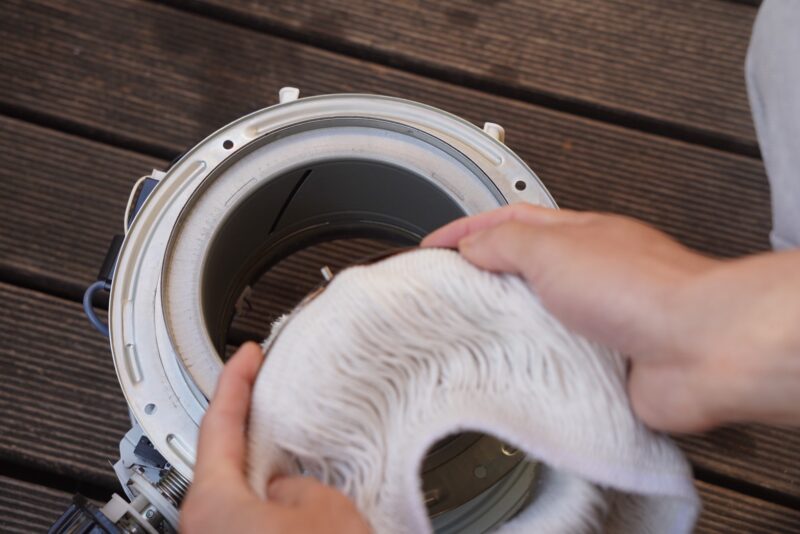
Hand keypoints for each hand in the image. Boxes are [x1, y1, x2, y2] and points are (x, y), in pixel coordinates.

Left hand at [181, 342, 370, 533]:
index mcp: (212, 502)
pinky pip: (259, 521)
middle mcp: (207, 526)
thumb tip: (291, 487)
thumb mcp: (324, 507)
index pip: (218, 422)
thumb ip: (299, 481)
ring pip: (247, 496)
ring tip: (305, 454)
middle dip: (255, 425)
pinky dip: (280, 503)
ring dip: (275, 471)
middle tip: (274, 397)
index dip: (235, 379)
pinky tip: (311, 502)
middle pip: (228, 460)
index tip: (248, 354)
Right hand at [423, 204, 799, 432]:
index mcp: (577, 236)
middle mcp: (588, 275)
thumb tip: (472, 245)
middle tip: (446, 293)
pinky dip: (532, 368)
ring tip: (473, 335)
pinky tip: (515, 372)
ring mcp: (597, 320)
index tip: (434, 244)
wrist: (698, 347)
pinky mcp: (603, 364)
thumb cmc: (646, 289)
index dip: (467, 230)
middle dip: (481, 281)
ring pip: (536, 321)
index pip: (509, 223)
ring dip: (507, 328)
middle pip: (521, 272)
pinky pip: (554, 364)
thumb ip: (506, 243)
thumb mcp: (554, 248)